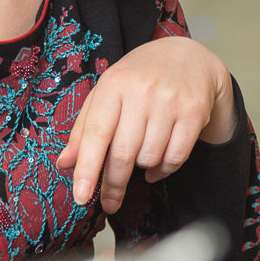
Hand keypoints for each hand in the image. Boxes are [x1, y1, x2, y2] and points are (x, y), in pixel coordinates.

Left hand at [55, 36, 236, 211]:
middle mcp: (143, 91)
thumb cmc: (139, 79)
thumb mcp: (107, 93)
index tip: (81, 196)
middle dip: (114, 184)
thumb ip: (84, 128)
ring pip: (150, 158)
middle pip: (124, 153)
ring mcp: (171, 101)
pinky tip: (155, 165)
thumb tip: (65, 164)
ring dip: (141, 167)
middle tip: (109, 202)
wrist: (188, 58)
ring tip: (140, 154)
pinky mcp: (194, 112)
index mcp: (114, 84)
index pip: (97, 133)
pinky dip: (162, 170)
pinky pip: (175, 158)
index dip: (88, 168)